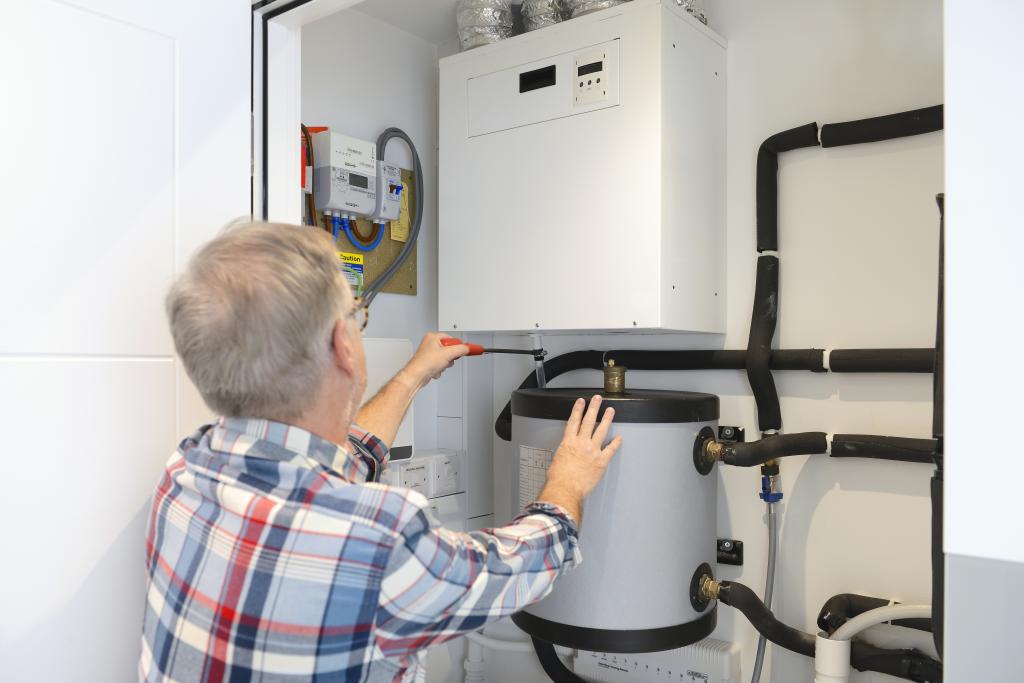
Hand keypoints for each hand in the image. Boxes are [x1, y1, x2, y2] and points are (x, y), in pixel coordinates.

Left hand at [399, 332, 469, 389]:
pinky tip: (435, 370)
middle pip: (450, 349)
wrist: (416, 376)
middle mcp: (430, 344)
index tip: (470, 348)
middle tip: (446, 359)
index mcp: (433, 337)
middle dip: (450, 357)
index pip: (453, 339)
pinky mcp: (429, 363)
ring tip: (438, 366)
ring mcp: (430, 354)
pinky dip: (440, 369)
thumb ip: (461, 349)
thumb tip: (467, 348)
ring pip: (446, 359)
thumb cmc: (424, 363)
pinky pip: (441, 365)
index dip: (459, 346)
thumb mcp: (448, 353)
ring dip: (445, 364)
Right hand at [537, 395, 621, 523]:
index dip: (578, 409)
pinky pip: (611, 449)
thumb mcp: (556, 461)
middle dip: (593, 408)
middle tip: (597, 399)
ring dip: (606, 419)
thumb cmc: (559, 478)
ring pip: (601, 430)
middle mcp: (581, 443)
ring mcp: (593, 451)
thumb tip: (564, 458)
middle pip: (588, 421)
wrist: (566, 488)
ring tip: (610, 411)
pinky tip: (619, 438)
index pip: (574, 421)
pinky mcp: (601, 461)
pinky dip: (616, 443)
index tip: (581, 402)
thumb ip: (563, 455)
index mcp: (568, 442)